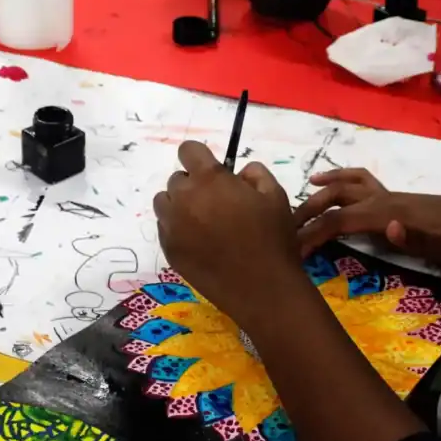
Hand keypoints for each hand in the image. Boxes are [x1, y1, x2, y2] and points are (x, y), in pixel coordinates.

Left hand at [153, 141, 303, 317]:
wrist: (262, 289)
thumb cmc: (273, 239)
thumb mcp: (276, 196)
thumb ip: (255, 173)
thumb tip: (239, 173)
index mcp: (209, 180)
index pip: (188, 150)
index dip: (199, 157)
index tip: (212, 170)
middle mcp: (184, 199)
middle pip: (177, 179)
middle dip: (194, 185)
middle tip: (216, 203)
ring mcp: (172, 226)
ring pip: (164, 203)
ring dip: (180, 205)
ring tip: (203, 222)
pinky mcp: (169, 250)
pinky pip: (165, 228)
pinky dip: (178, 228)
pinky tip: (200, 242)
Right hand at [294, 168, 440, 270]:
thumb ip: (414, 238)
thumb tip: (388, 226)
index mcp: (387, 213)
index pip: (338, 221)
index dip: (312, 234)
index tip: (290, 251)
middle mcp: (385, 200)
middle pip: (336, 200)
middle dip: (308, 212)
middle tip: (285, 230)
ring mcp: (393, 197)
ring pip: (350, 184)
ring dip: (325, 187)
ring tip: (304, 193)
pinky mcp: (401, 201)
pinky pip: (365, 185)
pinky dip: (346, 181)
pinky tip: (341, 189)